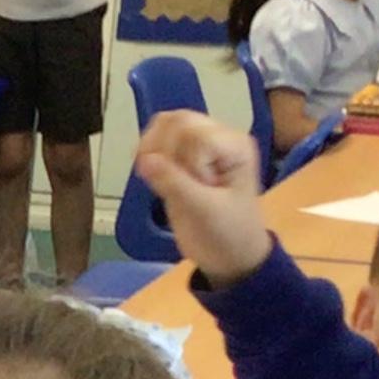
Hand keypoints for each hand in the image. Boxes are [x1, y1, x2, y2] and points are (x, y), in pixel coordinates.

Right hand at [131, 111, 274, 283]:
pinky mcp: (186, 157)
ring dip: (152, 148)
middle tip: (161, 180)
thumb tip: (144, 160)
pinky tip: (150, 172)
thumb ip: (174, 184)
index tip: (192, 187)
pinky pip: (161, 140)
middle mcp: (220, 139)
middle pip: (178, 121)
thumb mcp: (203, 212)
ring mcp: (203, 146)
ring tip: (154, 176)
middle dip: (162, 148)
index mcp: (234, 146)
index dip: (182, 159)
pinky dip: (150, 153)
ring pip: (166, 126)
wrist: (232, 258)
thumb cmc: (226, 236)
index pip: (195, 133)